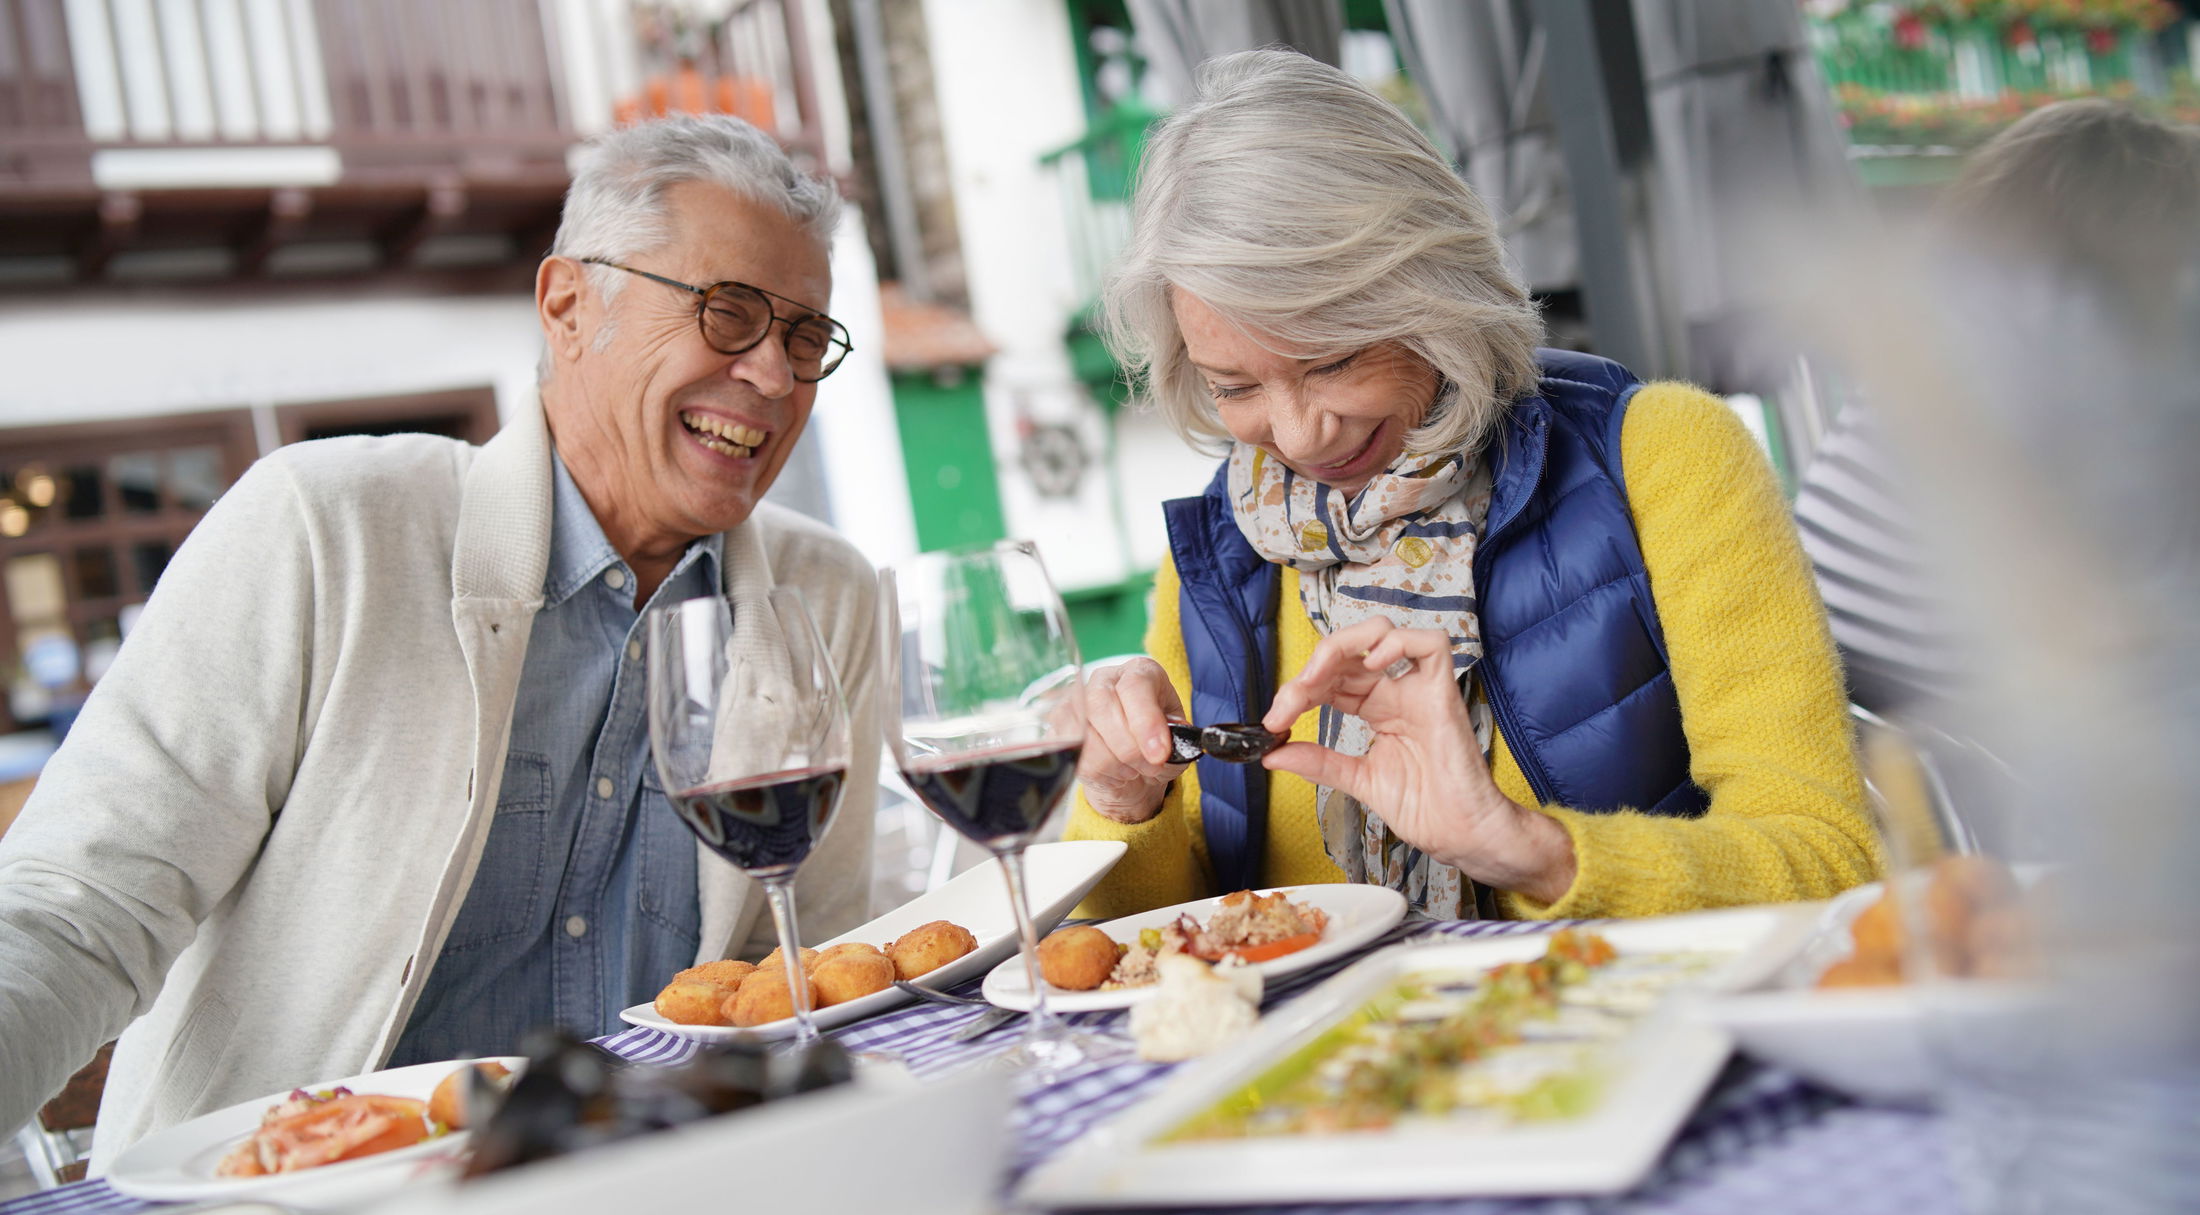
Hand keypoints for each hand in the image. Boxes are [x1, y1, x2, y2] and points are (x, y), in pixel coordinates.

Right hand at [1077, 658, 1191, 823]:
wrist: (1134, 766)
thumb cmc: (1157, 745)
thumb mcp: (1178, 742)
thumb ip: (1177, 744)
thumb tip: (1164, 751)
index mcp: (1140, 671)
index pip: (1135, 687)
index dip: (1146, 723)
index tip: (1159, 753)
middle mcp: (1105, 678)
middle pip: (1103, 707)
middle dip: (1130, 748)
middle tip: (1151, 766)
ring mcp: (1077, 700)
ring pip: (1088, 736)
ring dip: (1118, 763)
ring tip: (1135, 767)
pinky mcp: (1060, 726)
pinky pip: (1076, 755)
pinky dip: (1102, 771)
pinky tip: (1115, 769)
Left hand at [1259, 619, 1576, 902]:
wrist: (1460, 834)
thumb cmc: (1425, 809)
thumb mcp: (1358, 781)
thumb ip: (1320, 763)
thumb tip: (1273, 753)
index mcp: (1377, 709)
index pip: (1331, 679)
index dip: (1298, 691)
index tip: (1273, 721)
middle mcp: (1397, 692)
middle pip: (1348, 652)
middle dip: (1309, 671)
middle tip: (1287, 704)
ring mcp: (1420, 689)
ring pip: (1383, 632)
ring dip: (1342, 647)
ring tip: (1317, 680)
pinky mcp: (1444, 694)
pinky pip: (1431, 644)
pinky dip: (1397, 643)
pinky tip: (1371, 665)